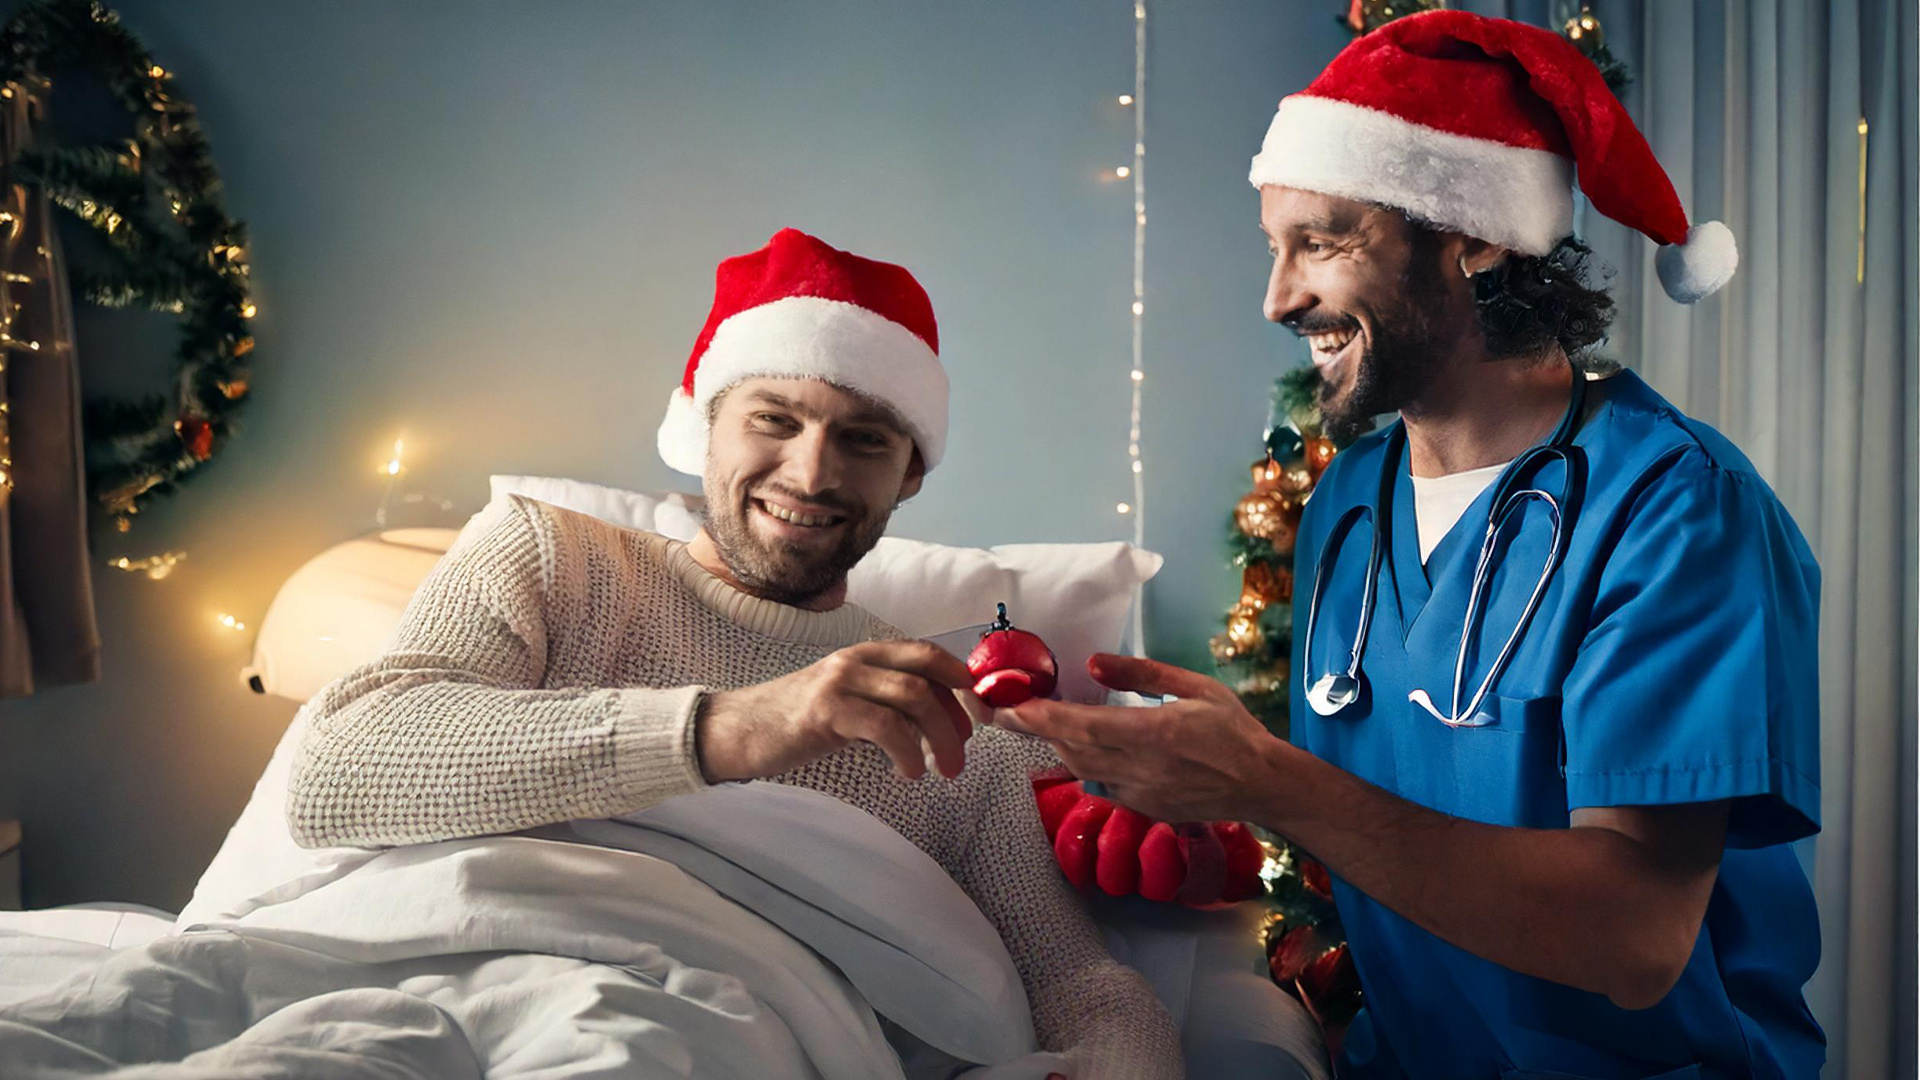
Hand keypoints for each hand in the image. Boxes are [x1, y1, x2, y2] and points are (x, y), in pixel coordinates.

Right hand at [697, 639, 973, 782]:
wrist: (737, 732)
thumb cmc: (797, 724)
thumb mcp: (851, 705)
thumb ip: (890, 705)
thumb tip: (942, 723)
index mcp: (868, 654)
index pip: (931, 655)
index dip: (965, 684)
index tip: (983, 718)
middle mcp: (857, 659)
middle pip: (930, 673)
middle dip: (959, 714)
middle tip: (965, 754)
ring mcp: (841, 680)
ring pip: (915, 698)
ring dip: (940, 739)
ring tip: (944, 771)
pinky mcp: (826, 708)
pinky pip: (886, 725)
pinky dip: (908, 752)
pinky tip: (909, 773)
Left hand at [1010, 653, 1280, 823]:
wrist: (1262, 785)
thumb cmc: (1234, 731)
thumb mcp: (1196, 687)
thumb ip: (1143, 674)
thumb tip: (1094, 664)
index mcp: (1154, 735)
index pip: (1084, 727)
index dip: (1040, 718)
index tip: (1008, 707)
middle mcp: (1141, 769)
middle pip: (1071, 750)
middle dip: (1035, 730)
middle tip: (1006, 709)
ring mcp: (1139, 795)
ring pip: (1081, 771)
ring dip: (1057, 746)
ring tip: (1038, 723)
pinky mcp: (1143, 810)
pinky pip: (1100, 786)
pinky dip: (1083, 765)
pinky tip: (1080, 748)